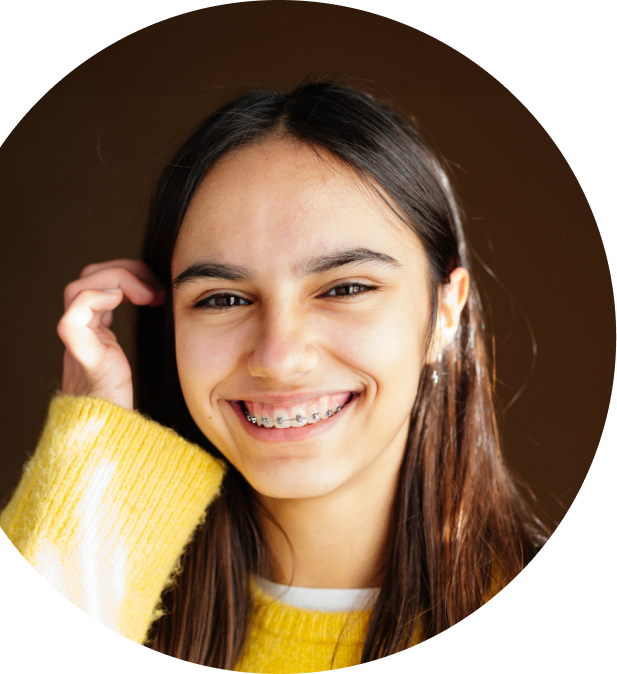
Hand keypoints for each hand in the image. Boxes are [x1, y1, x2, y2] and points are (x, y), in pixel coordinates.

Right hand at [57, 259, 164, 410]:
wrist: (119, 428)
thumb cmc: (136, 393)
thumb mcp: (147, 349)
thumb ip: (149, 326)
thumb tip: (173, 298)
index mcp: (97, 327)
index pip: (101, 282)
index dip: (128, 274)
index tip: (159, 290)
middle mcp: (84, 330)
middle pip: (88, 278)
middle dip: (123, 271)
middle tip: (156, 289)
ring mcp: (80, 341)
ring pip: (78, 289)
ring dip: (116, 280)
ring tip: (149, 296)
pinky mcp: (83, 354)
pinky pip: (72, 317)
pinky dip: (95, 299)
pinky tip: (121, 302)